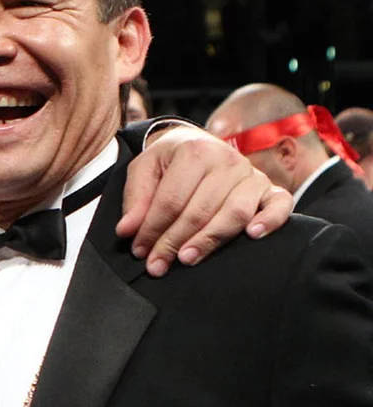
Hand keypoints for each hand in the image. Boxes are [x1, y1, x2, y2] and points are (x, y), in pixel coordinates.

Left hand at [117, 125, 291, 276]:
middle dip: (175, 241)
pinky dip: (271, 220)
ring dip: (210, 239)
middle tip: (158, 264)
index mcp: (194, 151)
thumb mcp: (144, 170)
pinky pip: (280, 205)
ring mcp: (251, 175)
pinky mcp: (270, 188)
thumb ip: (135, 199)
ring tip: (188, 258)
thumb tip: (127, 230)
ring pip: (234, 213)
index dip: (152, 229)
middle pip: (200, 210)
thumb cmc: (169, 161)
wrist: (196, 142)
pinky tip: (253, 235)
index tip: (140, 250)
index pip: (171, 199)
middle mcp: (227, 161)